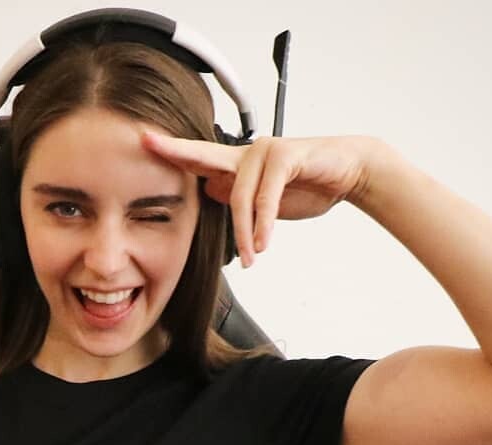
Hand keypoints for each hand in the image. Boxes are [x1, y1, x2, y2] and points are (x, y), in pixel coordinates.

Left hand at [141, 130, 378, 266]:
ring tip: (252, 257)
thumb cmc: (309, 185)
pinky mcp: (286, 155)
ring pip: (239, 196)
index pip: (198, 158)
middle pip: (204, 156)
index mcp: (238, 165)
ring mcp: (265, 151)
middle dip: (175, 151)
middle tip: (147, 143)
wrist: (349, 173)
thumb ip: (239, 199)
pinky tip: (264, 242)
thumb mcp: (267, 203)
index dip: (171, 150)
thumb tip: (212, 191)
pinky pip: (265, 196)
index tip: (143, 140)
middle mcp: (247, 153)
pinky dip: (263, 223)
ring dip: (243, 233)